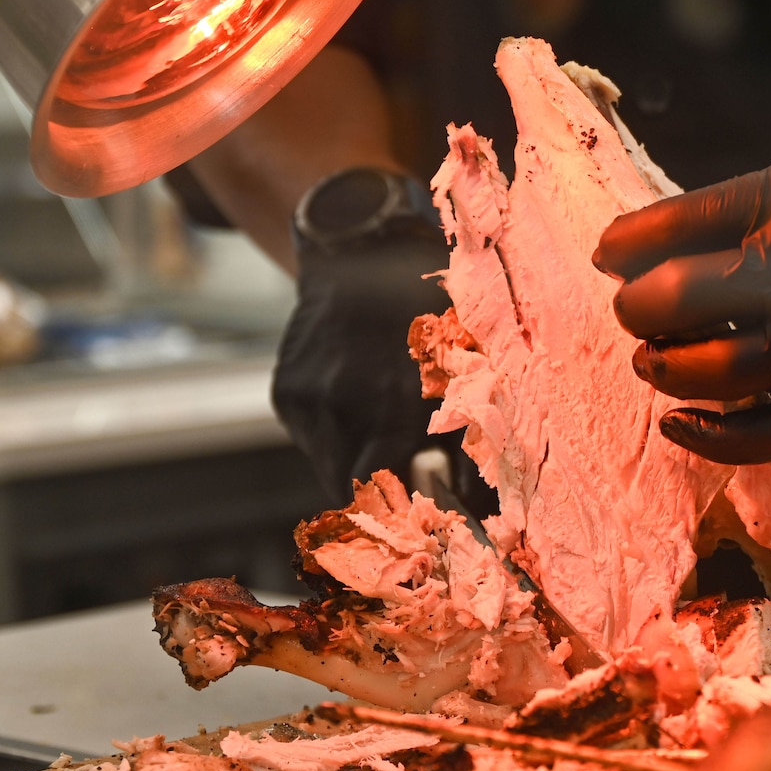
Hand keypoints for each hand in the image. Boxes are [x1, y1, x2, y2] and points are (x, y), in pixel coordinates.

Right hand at [273, 215, 452, 498]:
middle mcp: (342, 407)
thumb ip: (469, 437)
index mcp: (392, 404)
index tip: (417, 520)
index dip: (400, 511)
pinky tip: (356, 400)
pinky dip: (335, 433)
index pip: (385, 491)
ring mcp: (307, 400)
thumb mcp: (464, 366)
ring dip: (355, 462)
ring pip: (328, 465)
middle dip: (376, 493)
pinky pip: (311, 437)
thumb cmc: (430, 308)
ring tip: (382, 429)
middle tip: (402, 483)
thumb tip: (485, 508)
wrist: (362, 250)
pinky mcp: (286, 393)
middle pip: (349, 487)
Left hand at [592, 120, 770, 464]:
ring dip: (671, 368)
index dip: (628, 243)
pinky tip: (680, 422)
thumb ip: (729, 211)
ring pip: (727, 370)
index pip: (685, 224)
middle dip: (641, 309)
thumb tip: (632, 254)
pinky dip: (717, 439)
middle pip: (692, 298)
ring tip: (652, 356)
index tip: (607, 253)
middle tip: (631, 308)